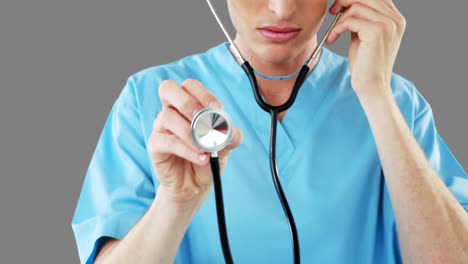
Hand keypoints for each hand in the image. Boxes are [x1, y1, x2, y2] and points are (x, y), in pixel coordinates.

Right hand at [148, 79, 242, 204]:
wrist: (195, 185)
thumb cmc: (207, 158)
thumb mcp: (224, 146)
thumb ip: (230, 136)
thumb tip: (231, 130)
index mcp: (188, 106)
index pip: (189, 86)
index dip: (203, 93)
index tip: (218, 108)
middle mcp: (172, 112)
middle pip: (167, 89)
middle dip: (187, 101)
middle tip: (202, 117)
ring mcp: (161, 128)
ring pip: (167, 117)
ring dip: (190, 132)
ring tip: (206, 148)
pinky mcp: (155, 146)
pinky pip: (166, 141)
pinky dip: (186, 149)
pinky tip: (201, 158)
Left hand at [326, 0, 405, 94]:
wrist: (372, 86)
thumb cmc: (365, 64)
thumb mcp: (363, 36)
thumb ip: (360, 19)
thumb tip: (346, 3)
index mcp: (395, 18)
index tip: (339, 7)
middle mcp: (395, 19)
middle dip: (344, 0)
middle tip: (332, 12)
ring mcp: (388, 24)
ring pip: (356, 5)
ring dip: (339, 18)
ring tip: (333, 33)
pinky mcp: (376, 31)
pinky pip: (349, 20)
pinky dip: (336, 28)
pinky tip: (332, 39)